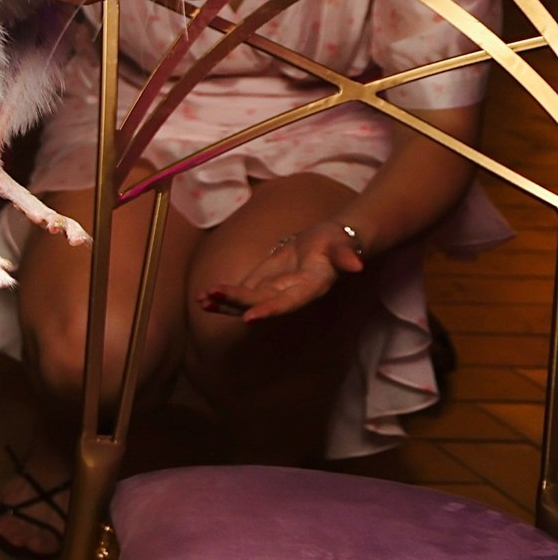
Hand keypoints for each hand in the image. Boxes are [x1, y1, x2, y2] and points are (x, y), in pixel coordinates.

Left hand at [199, 220, 362, 321]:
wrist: (325, 242)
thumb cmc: (336, 242)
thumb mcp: (342, 245)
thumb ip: (345, 256)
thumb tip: (357, 266)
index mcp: (310, 288)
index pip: (288, 303)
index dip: (269, 310)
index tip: (249, 318)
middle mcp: (289, 296)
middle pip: (260, 302)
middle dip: (236, 302)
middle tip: (211, 297)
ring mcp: (273, 293)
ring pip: (245, 302)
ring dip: (223, 303)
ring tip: (201, 300)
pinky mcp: (262, 286)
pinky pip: (239, 294)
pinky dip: (221, 297)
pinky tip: (202, 299)